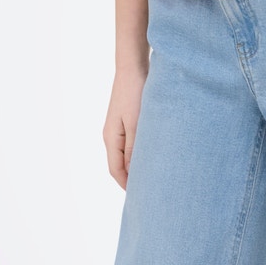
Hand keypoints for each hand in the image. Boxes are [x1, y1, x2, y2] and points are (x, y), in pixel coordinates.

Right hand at [103, 65, 147, 188]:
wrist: (133, 66)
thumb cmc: (135, 93)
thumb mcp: (137, 124)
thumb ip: (134, 149)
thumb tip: (133, 173)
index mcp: (111, 138)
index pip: (116, 171)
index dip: (127, 185)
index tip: (142, 197)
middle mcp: (112, 136)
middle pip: (120, 165)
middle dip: (132, 178)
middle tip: (150, 190)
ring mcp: (119, 128)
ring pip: (126, 154)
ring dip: (137, 165)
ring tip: (154, 175)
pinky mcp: (127, 120)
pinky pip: (132, 143)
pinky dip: (140, 153)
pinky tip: (154, 154)